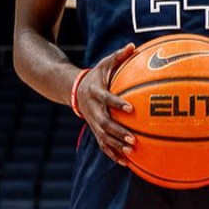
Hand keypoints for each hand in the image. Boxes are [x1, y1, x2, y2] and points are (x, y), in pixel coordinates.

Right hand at [74, 42, 137, 165]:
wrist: (75, 91)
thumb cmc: (96, 76)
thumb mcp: (104, 64)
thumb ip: (118, 56)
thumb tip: (133, 45)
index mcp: (96, 93)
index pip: (107, 99)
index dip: (117, 104)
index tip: (131, 109)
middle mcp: (93, 110)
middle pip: (105, 123)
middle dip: (118, 132)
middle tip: (133, 139)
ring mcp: (93, 122)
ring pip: (104, 137)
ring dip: (117, 146)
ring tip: (131, 152)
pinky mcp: (95, 131)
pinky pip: (103, 145)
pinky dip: (113, 154)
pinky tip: (126, 162)